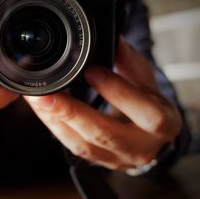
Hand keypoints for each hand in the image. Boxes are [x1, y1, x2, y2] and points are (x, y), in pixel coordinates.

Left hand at [24, 38, 181, 170]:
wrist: (148, 135)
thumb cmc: (149, 102)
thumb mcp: (146, 79)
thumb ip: (129, 60)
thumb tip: (112, 37)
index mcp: (164, 125)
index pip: (146, 113)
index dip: (118, 92)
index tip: (91, 71)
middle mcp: (141, 148)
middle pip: (105, 135)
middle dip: (72, 113)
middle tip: (45, 94)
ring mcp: (117, 159)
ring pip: (83, 145)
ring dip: (55, 120)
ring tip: (35, 99)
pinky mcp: (97, 161)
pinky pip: (72, 147)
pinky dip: (54, 126)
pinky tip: (41, 109)